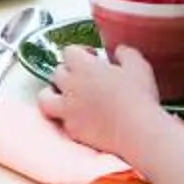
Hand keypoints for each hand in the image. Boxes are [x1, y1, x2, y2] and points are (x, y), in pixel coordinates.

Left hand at [41, 44, 178, 165]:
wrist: (136, 131)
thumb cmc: (138, 96)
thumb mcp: (138, 65)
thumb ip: (125, 53)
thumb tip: (118, 51)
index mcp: (84, 66)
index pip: (69, 51)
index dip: (80, 52)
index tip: (93, 57)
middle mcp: (70, 86)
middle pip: (57, 72)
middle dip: (69, 72)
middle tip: (84, 78)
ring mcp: (68, 109)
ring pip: (45, 97)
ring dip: (52, 94)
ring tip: (65, 97)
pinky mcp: (72, 130)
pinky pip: (61, 121)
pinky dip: (68, 118)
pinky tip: (81, 119)